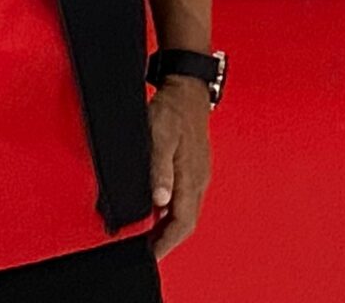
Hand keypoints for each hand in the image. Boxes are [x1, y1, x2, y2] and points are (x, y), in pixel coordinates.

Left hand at [147, 78, 213, 256]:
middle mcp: (199, 179)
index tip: (149, 255)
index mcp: (192, 177)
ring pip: (186, 210)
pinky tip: (157, 207)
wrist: (187, 87)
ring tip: (147, 233)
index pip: (183, 224)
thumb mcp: (159, 137)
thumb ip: (159, 169)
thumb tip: (160, 201)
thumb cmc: (172, 110)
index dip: (166, 244)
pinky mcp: (194, 166)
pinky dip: (171, 210)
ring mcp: (199, 173)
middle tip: (145, 249)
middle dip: (167, 240)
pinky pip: (186, 197)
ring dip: (168, 226)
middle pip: (186, 222)